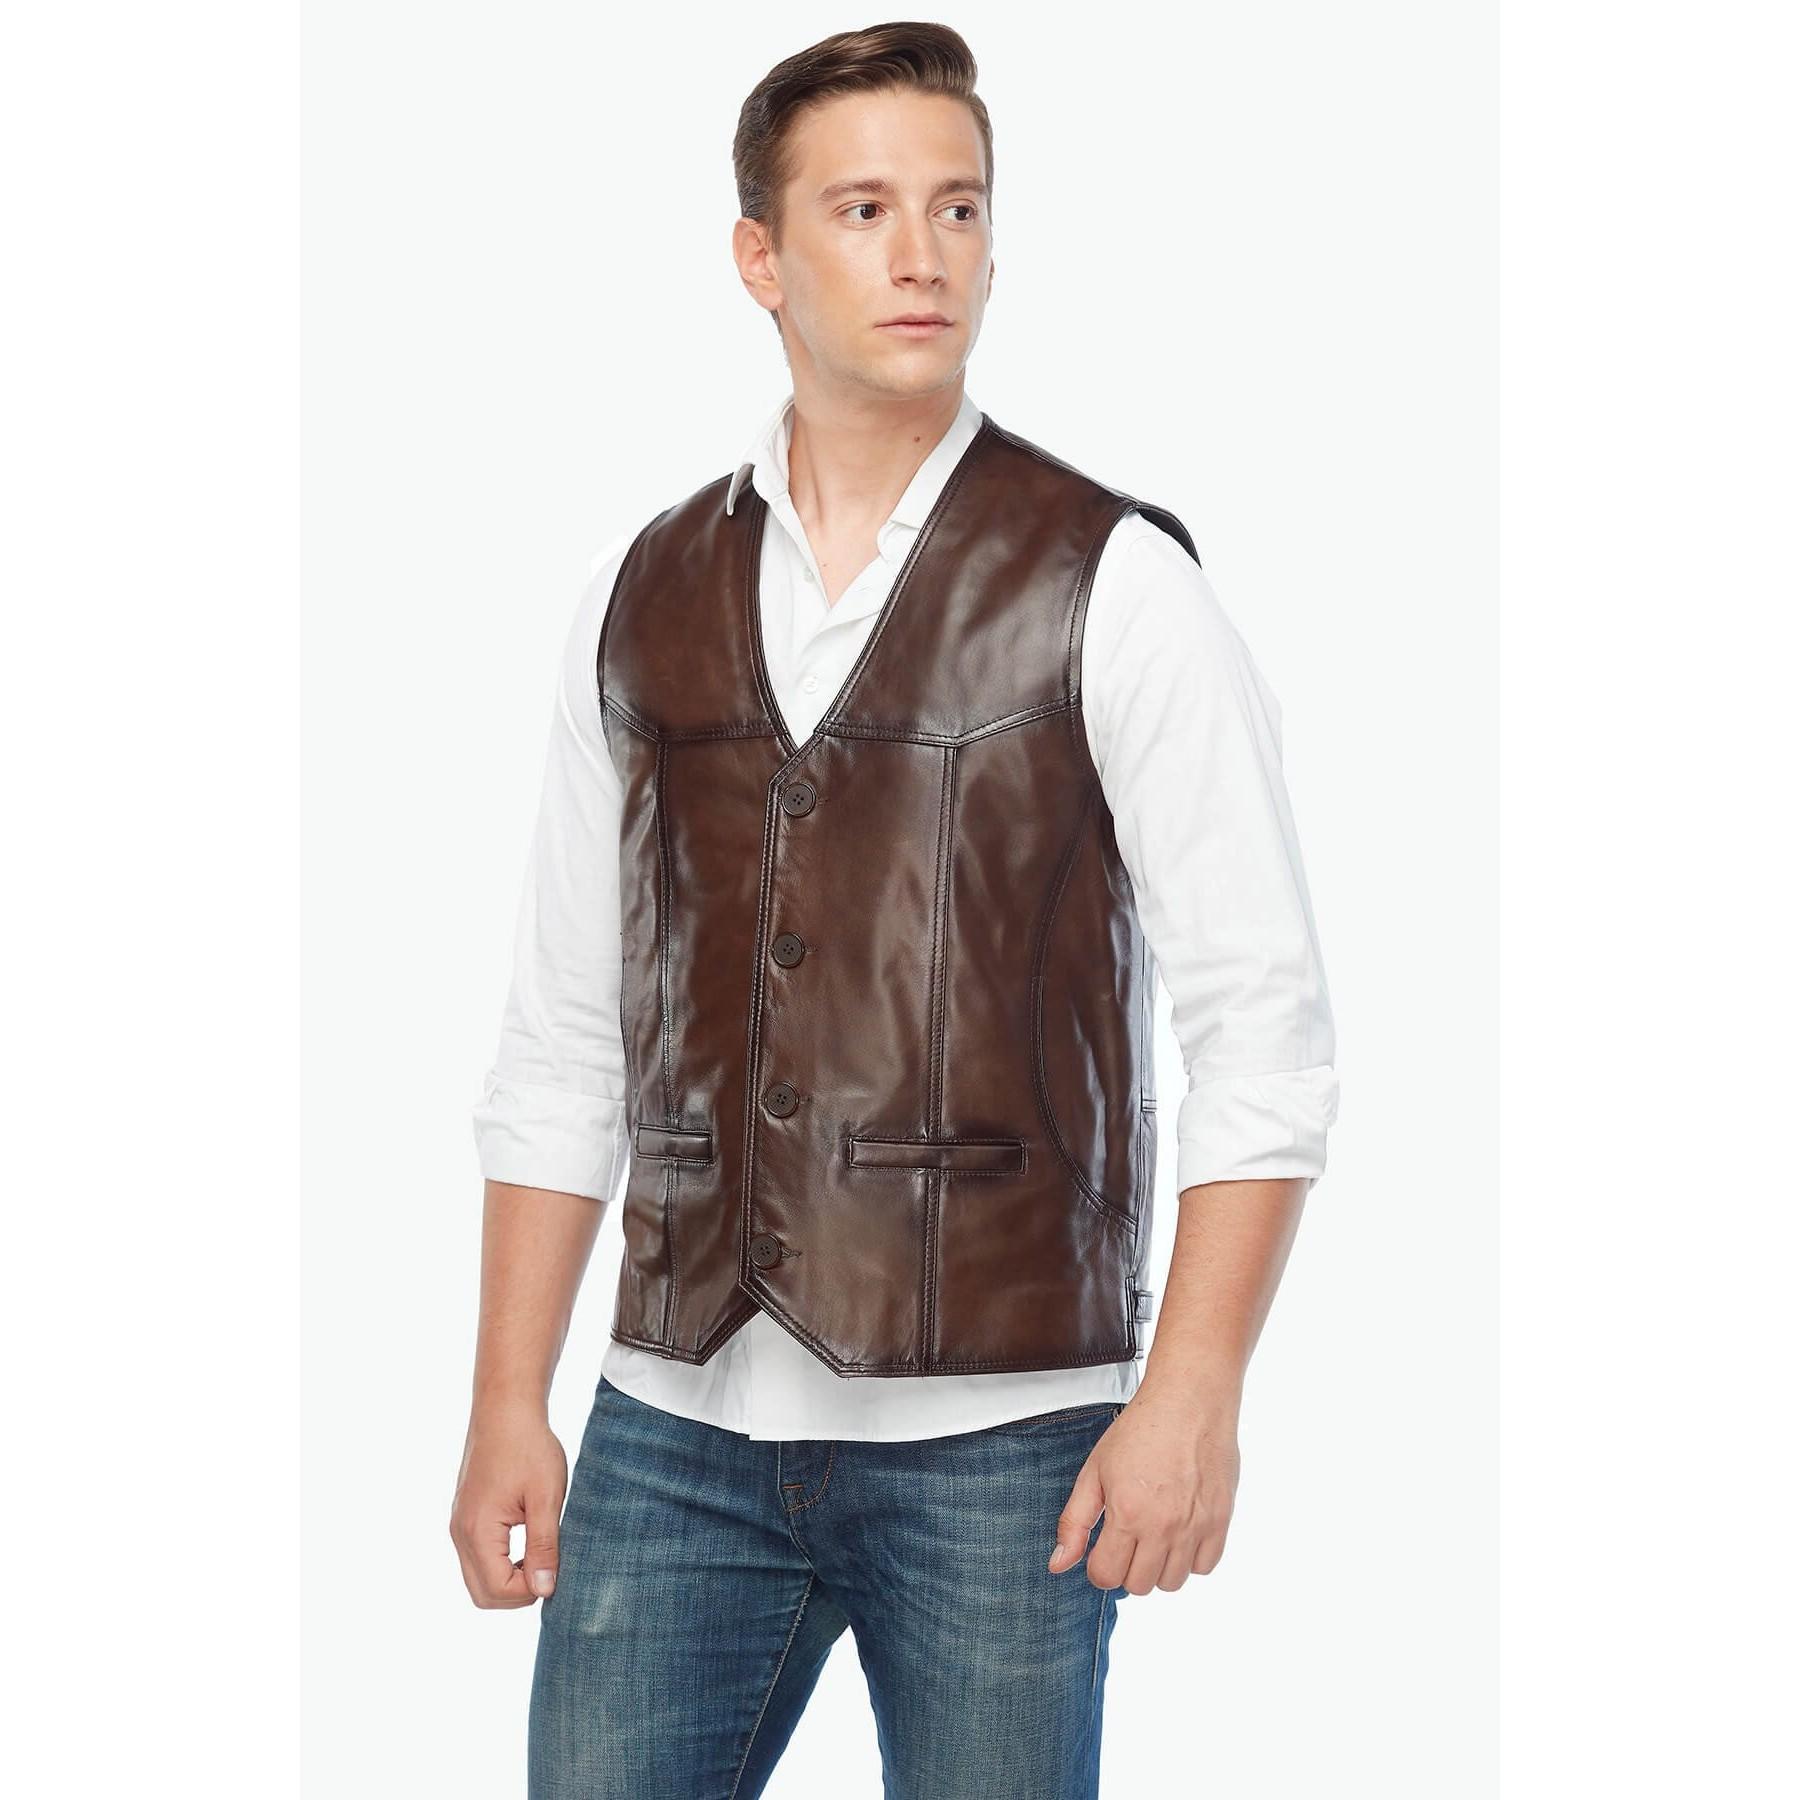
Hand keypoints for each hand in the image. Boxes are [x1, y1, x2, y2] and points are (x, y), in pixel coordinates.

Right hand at [448, 1401, 568, 1607]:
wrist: (506, 1409)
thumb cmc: (529, 1447)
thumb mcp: (546, 1497)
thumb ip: (543, 1546)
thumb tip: (544, 1590)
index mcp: (478, 1530)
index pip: (497, 1590)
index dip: (530, 1591)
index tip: (556, 1569)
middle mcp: (460, 1533)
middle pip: (482, 1593)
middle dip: (517, 1593)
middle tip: (549, 1568)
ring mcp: (459, 1525)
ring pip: (478, 1578)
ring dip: (508, 1579)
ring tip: (541, 1554)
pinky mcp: (465, 1517)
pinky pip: (477, 1558)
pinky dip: (500, 1564)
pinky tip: (528, 1542)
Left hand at [1047, 1375, 1240, 1593]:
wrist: (1188, 1402)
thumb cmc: (1140, 1431)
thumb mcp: (1094, 1471)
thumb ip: (1074, 1522)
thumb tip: (1058, 1565)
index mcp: (1127, 1514)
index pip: (1107, 1577)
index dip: (1098, 1566)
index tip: (1102, 1548)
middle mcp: (1163, 1527)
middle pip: (1139, 1586)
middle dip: (1126, 1567)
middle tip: (1128, 1536)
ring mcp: (1195, 1526)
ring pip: (1173, 1582)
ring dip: (1158, 1565)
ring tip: (1154, 1532)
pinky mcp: (1221, 1521)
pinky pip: (1204, 1566)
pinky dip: (1191, 1557)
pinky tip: (1180, 1530)